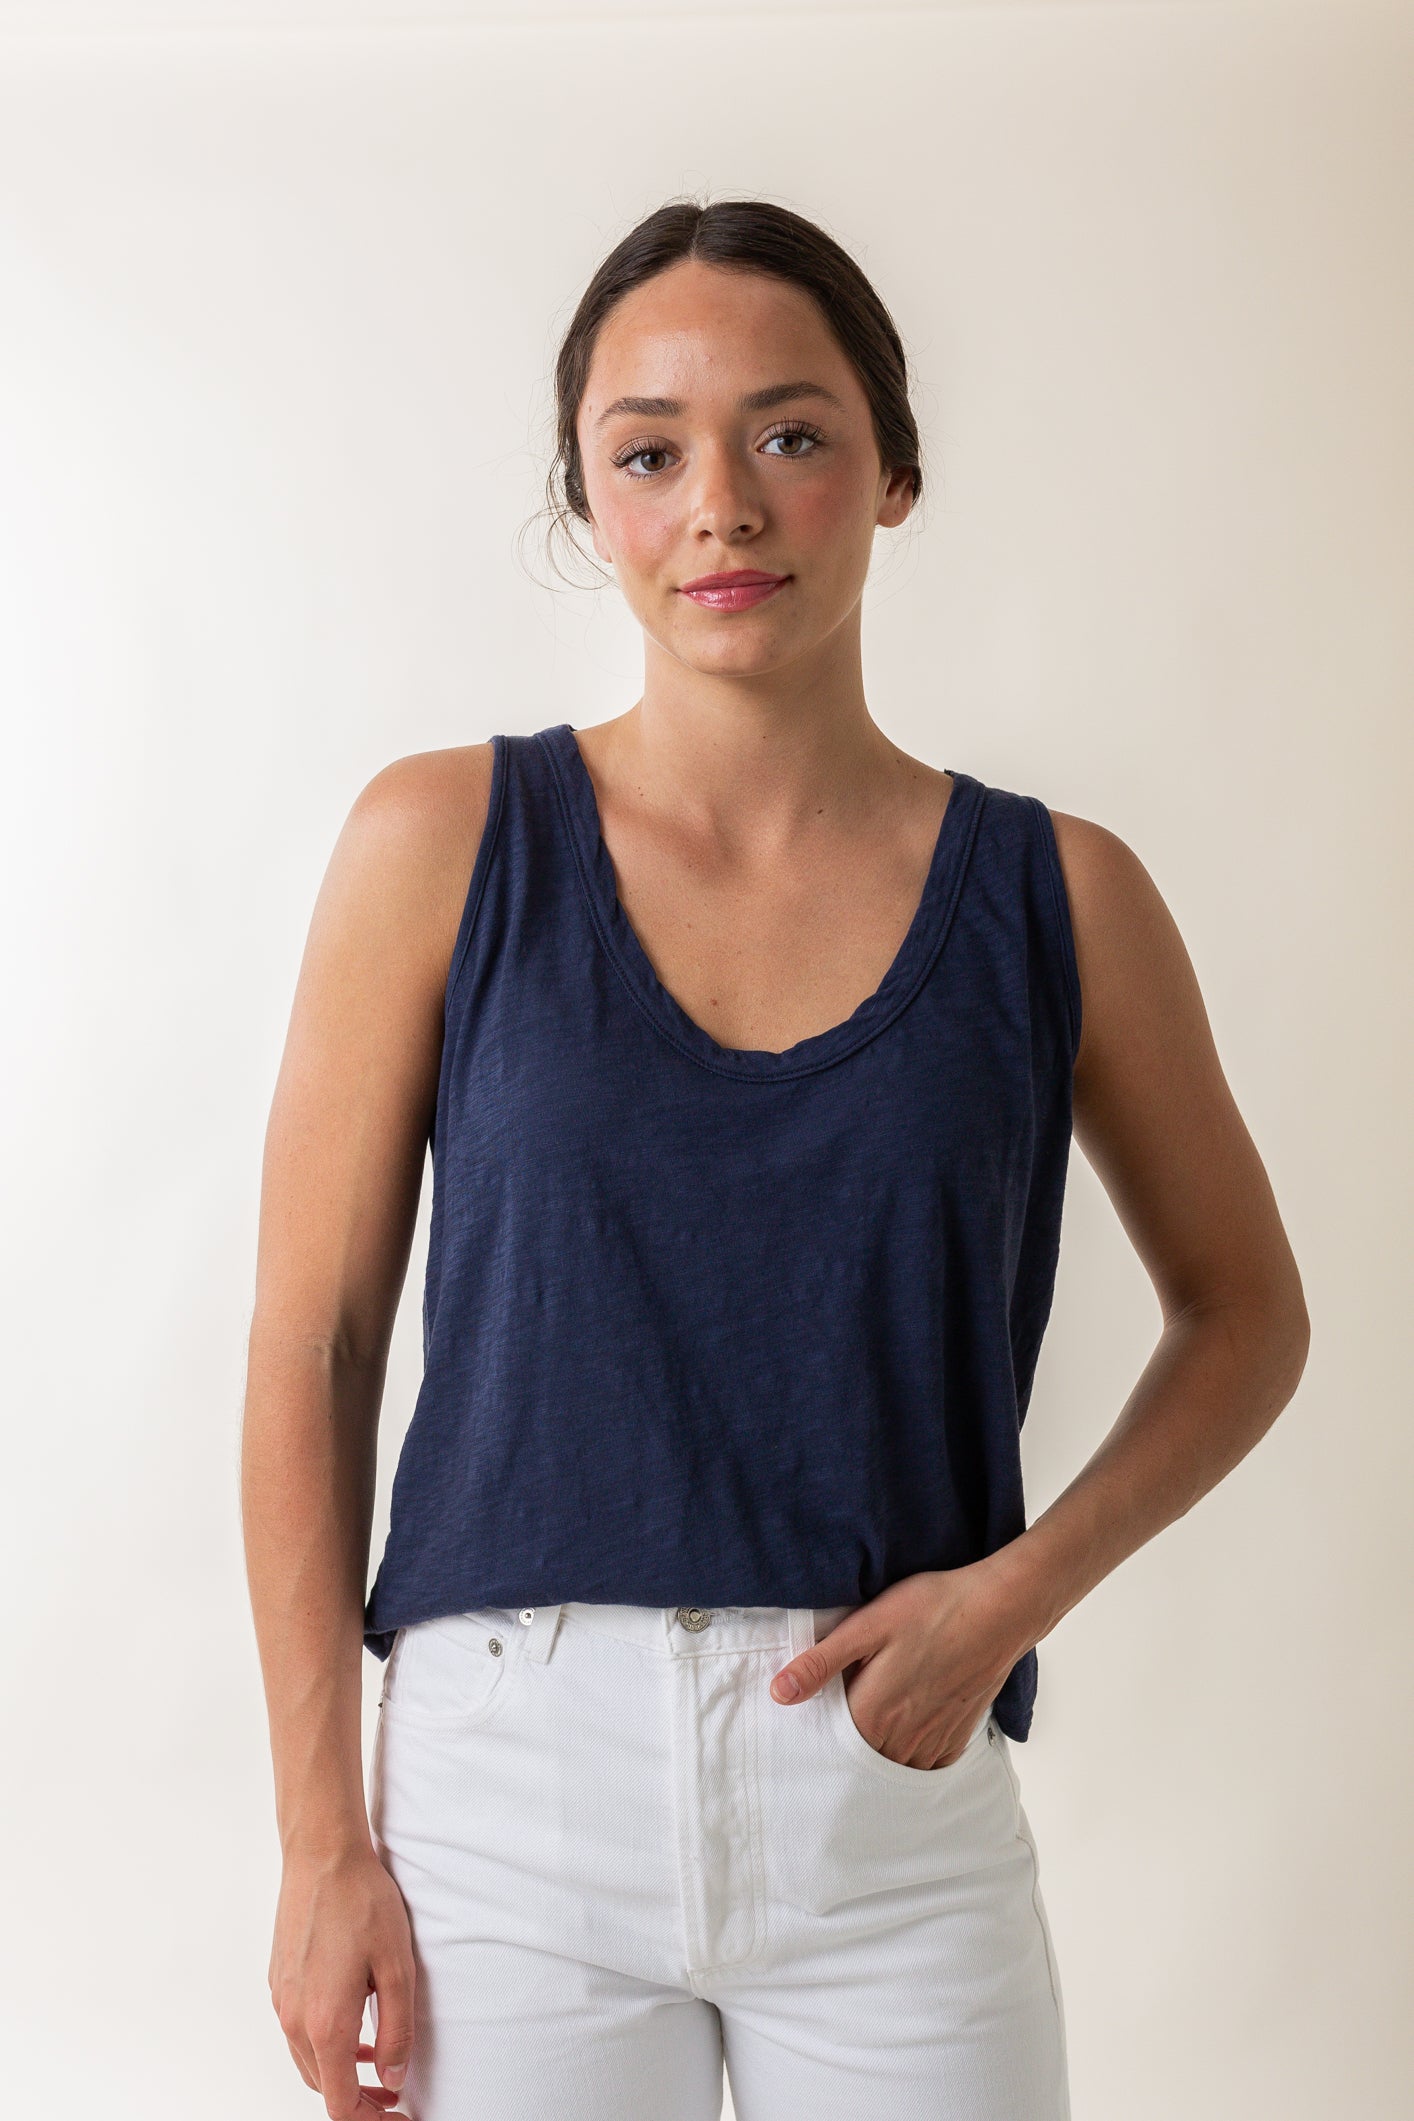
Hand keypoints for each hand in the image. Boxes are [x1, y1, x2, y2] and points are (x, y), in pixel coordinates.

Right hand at [268, 1840, 415, 2116]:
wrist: (321, 1855)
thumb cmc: (361, 1902)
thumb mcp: (397, 1967)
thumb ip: (396, 2030)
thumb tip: (392, 2078)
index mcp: (325, 2022)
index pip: (340, 2103)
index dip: (371, 2119)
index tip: (398, 2114)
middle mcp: (294, 2019)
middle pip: (322, 2087)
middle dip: (358, 2101)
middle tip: (393, 2093)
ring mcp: (281, 2000)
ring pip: (308, 2061)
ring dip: (340, 2072)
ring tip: (375, 2062)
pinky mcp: (278, 1982)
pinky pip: (298, 2032)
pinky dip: (325, 2044)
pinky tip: (353, 2024)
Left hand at [768, 1561, 1033, 1769]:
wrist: (999, 1609)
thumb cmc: (932, 1608)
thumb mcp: (866, 1625)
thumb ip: (821, 1663)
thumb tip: (779, 1694)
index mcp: (873, 1713)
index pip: (830, 1745)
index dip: (816, 1735)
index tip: (806, 1724)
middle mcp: (902, 1739)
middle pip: (860, 1759)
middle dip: (844, 1748)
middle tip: (838, 1720)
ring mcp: (934, 1741)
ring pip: (893, 1764)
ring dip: (878, 1754)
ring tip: (872, 1725)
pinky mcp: (958, 1735)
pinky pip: (926, 1763)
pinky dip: (912, 1755)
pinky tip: (906, 1731)